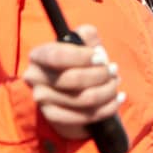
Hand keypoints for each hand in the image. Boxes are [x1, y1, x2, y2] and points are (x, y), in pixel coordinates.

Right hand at [23, 24, 124, 139]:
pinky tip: (118, 99)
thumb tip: (91, 39)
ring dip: (107, 90)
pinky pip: (84, 115)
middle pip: (72, 79)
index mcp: (39, 54)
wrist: (72, 92)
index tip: (101, 58)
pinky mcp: (53, 116)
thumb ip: (87, 36)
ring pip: (82, 99)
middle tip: (113, 70)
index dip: (81, 57)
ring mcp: (42, 99)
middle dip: (100, 75)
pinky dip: (107, 108)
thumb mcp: (83, 45)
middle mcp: (35, 76)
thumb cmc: (79, 63)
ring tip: (115, 82)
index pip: (56, 56)